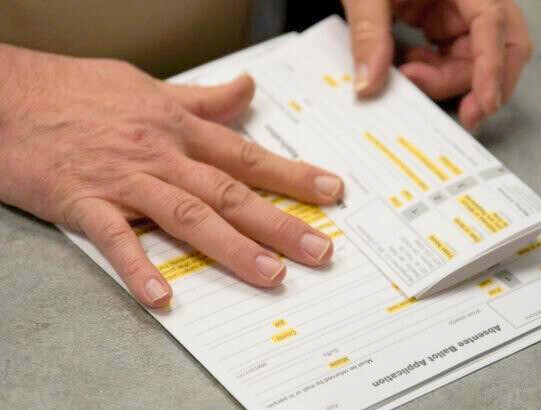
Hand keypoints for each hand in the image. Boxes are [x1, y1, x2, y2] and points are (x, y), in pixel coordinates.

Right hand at [0, 45, 343, 307]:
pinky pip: (114, 239)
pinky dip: (139, 268)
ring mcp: (123, 179)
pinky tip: (164, 298)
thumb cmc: (77, 90)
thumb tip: (248, 89)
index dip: (293, 175)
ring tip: (270, 276)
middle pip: (230, 191)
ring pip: (187, 214)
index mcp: (179, 129)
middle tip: (320, 250)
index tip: (331, 192)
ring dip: (232, 247)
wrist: (7, 92)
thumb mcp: (149, 87)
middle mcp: (161, 154)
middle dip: (279, 222)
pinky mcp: (82, 201)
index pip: (248, 155)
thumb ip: (202, 98)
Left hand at [342, 0, 532, 128]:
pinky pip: (451, 58)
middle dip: (484, 85)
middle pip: (500, 46)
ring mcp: (458, 12)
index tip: (486, 102)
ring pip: (473, 60)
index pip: (492, 21)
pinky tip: (407, 68)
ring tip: (407, 78)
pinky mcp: (443, 23)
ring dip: (445, 80)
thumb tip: (369, 83)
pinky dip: (432, 73)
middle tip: (468, 116)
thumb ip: (368, 33)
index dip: (493, 64)